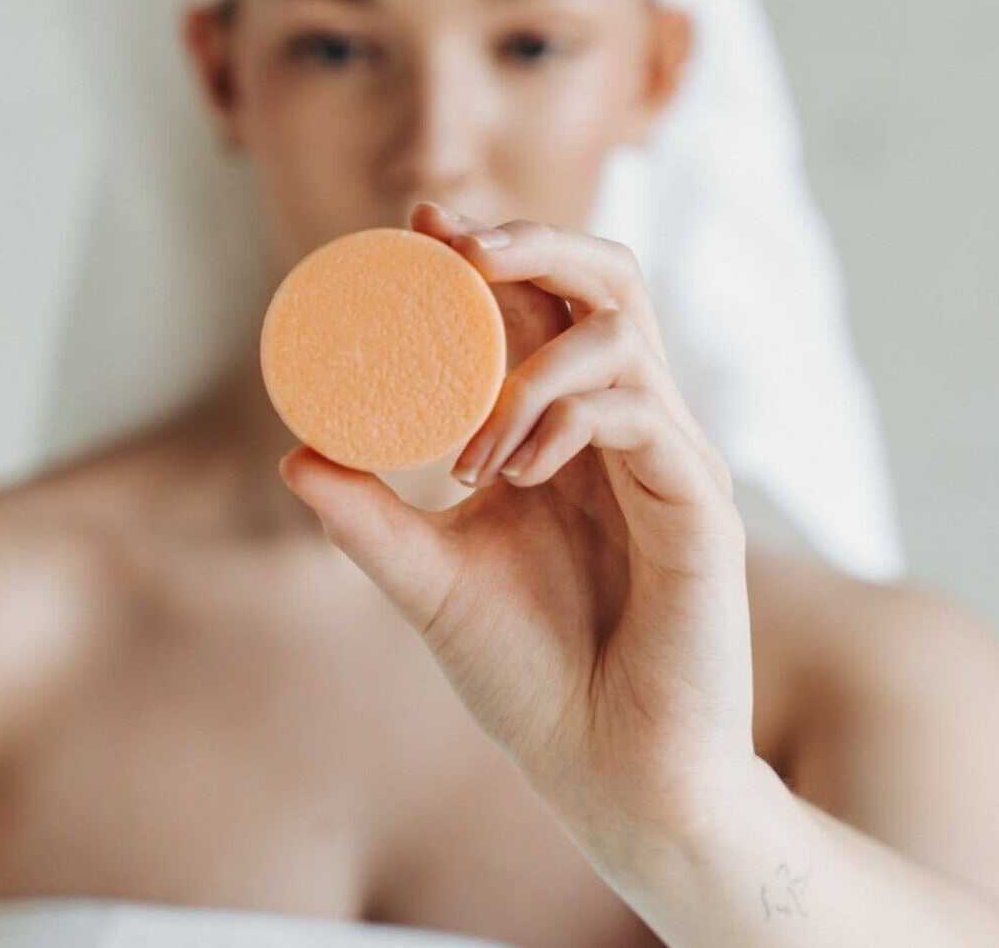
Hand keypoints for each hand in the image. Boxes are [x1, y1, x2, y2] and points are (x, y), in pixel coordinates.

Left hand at [277, 202, 759, 860]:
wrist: (611, 778)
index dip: (491, 250)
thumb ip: (369, 521)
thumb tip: (296, 455)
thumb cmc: (534, 679)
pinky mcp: (703, 504)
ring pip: (624, 331)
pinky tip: (515, 469)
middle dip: (533, 240)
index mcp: (570, 432)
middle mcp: (628, 427)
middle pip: (605, 281)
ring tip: (471, 446)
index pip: (543, 306)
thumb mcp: (432, 581)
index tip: (421, 220)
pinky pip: (644, 414)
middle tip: (457, 242)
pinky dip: (568, 416)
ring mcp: (671, 459)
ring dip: (531, 361)